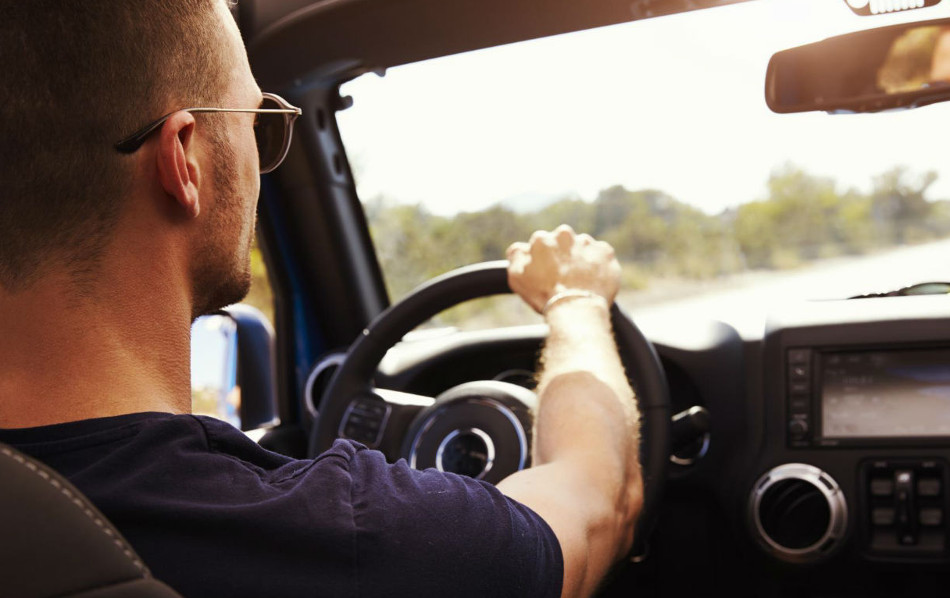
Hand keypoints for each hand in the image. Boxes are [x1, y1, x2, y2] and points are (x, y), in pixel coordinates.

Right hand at [506, 225, 620, 313]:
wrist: (575, 308)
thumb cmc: (544, 295)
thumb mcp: (517, 277)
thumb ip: (516, 255)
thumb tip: (521, 248)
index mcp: (542, 239)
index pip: (542, 245)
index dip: (545, 260)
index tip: (548, 273)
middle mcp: (564, 235)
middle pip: (563, 243)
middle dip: (564, 256)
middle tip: (564, 277)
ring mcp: (587, 242)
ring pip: (583, 249)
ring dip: (581, 260)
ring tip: (580, 282)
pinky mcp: (606, 252)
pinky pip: (601, 256)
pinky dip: (599, 265)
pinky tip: (593, 280)